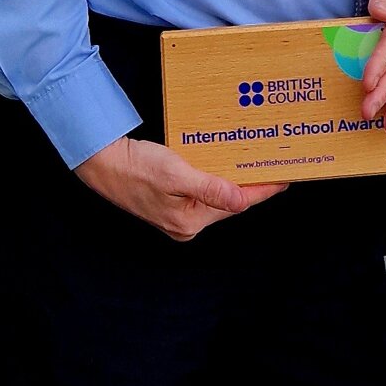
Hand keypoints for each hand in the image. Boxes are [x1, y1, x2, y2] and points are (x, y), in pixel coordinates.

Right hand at [75, 135, 286, 240]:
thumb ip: (211, 189)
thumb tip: (241, 200)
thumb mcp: (176, 175)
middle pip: (228, 202)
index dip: (263, 191)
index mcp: (189, 222)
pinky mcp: (170, 201)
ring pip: (216, 195)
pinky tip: (224, 164)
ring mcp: (177, 214)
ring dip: (233, 179)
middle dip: (250, 185)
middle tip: (273, 167)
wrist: (101, 162)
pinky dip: (215, 177)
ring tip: (255, 164)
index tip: (284, 179)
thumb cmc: (134, 168)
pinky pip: (201, 191)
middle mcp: (185, 223)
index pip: (237, 205)